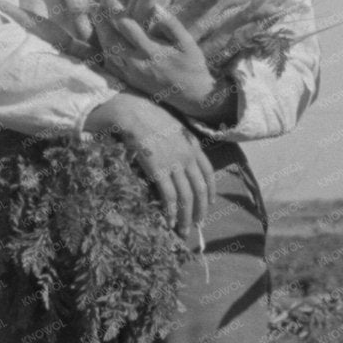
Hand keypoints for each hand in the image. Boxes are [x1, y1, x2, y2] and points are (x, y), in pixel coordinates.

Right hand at [85, 93, 212, 241]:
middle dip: (199, 211)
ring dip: (186, 218)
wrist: (131, 111)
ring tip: (182, 231)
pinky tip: (169, 222)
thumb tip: (180, 157)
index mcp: (193, 145)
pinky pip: (170, 197)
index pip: (209, 174)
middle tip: (196, 225)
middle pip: (200, 190)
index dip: (210, 193)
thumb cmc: (147, 116)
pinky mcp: (159, 170)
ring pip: (187, 197)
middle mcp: (188, 156)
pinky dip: (171, 213)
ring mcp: (174, 163)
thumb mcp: (173, 126)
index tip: (208, 205)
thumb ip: (180, 141)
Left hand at [95, 5, 228, 120]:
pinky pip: (112, 66)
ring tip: (97, 21)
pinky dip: (105, 53)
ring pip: (109, 54)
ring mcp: (132, 74)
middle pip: (112, 41)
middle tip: (95, 8)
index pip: (128, 29)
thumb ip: (171, 25)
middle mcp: (138, 64)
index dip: (116, 13)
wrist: (193, 96)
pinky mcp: (131, 81)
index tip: (109, 0)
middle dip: (102, 24)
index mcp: (152, 52)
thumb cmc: (192, 66)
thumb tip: (155, 7)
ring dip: (101, 36)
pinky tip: (104, 42)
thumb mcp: (187, 43)